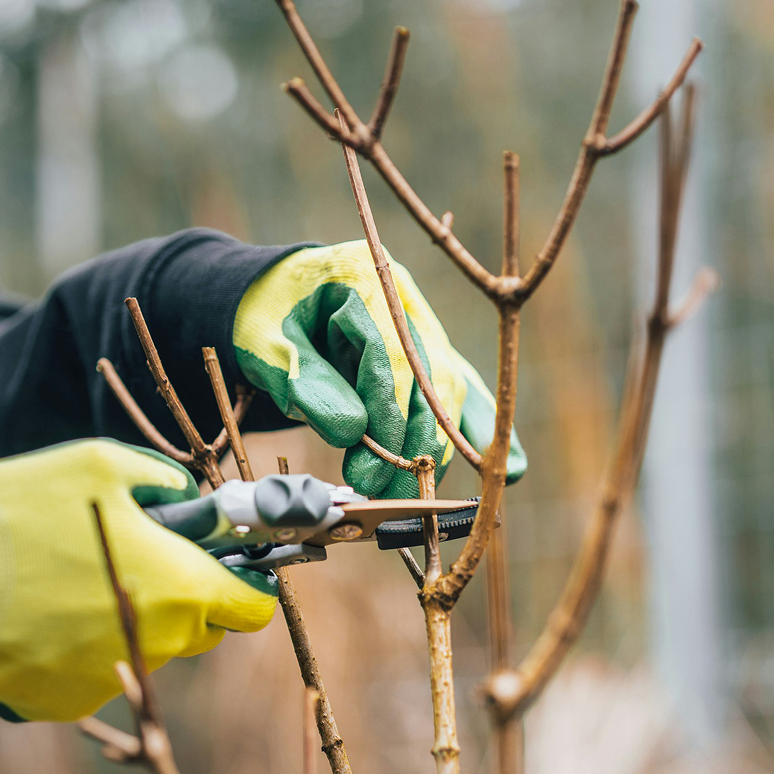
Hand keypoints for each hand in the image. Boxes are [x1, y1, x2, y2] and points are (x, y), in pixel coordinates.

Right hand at [0, 439, 277, 721]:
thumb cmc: (21, 514)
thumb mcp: (101, 465)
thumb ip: (163, 482)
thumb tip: (188, 497)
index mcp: (180, 589)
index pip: (254, 608)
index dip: (249, 583)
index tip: (230, 564)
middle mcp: (159, 645)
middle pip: (203, 629)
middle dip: (189, 596)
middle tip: (145, 558)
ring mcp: (111, 680)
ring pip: (151, 649)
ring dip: (135, 617)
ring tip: (78, 577)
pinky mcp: (66, 701)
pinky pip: (97, 669)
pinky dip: (85, 645)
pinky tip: (45, 611)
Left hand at [234, 241, 525, 497]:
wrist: (276, 296)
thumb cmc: (266, 318)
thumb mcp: (265, 343)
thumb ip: (305, 381)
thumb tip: (352, 432)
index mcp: (366, 278)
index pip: (392, 356)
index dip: (387, 416)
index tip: (372, 468)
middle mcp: (406, 301)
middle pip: (430, 376)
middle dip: (413, 442)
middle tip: (381, 491)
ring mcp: (425, 327)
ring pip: (450, 390)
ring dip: (437, 448)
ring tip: (410, 496)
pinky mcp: (431, 355)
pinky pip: (461, 393)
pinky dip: (481, 431)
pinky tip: (508, 470)